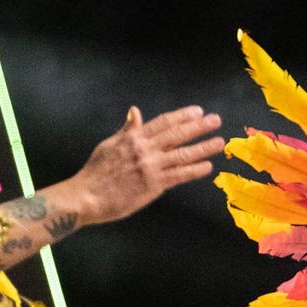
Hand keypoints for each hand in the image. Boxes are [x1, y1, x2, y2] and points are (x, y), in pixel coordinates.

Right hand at [67, 106, 225, 225]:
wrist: (87, 195)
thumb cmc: (95, 172)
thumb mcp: (109, 145)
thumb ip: (126, 130)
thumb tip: (135, 112)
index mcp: (134, 138)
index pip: (163, 122)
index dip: (182, 116)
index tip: (198, 111)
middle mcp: (145, 149)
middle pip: (177, 134)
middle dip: (198, 126)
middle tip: (216, 120)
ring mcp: (150, 167)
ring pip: (182, 154)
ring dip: (203, 147)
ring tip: (219, 142)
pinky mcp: (153, 185)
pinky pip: (179, 176)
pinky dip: (194, 170)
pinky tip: (207, 166)